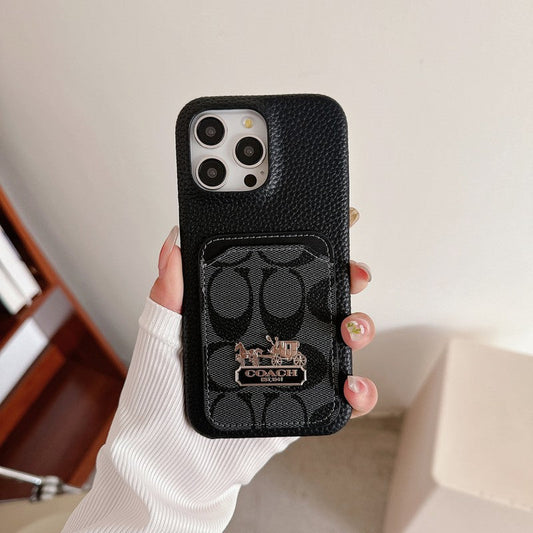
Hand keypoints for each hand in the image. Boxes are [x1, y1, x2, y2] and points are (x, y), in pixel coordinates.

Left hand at [150, 208, 377, 419]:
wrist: (167, 464)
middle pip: (322, 301)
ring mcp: (291, 371)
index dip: (312, 252)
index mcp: (244, 314)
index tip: (331, 231)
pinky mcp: (302, 407)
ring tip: (351, 331)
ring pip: (339, 342)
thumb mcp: (161, 340)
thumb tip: (173, 245)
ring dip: (360, 329)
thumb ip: (169, 296)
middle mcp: (273, 337)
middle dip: (348, 281)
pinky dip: (360, 391)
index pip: (284, 274)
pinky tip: (352, 386)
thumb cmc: (159, 401)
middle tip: (355, 275)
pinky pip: (341, 397)